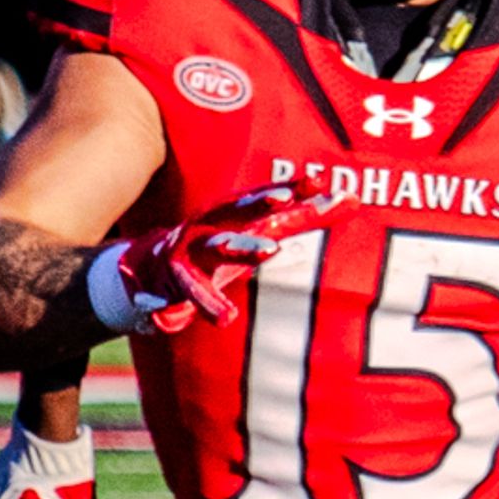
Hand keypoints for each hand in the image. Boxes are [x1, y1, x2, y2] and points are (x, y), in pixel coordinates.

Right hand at [92, 178, 338, 333]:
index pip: (266, 197)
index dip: (291, 189)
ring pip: (217, 249)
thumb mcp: (260, 230)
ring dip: (242, 249)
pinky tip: (217, 318)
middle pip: (239, 211)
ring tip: (269, 253)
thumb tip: (352, 199)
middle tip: (286, 199)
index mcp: (233, 214)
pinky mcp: (174, 281)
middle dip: (261, 203)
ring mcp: (190, 251)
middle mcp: (211, 225)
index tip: (318, 180)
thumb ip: (304, 216)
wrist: (146, 268)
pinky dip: (202, 303)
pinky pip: (187, 293)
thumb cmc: (217, 245)